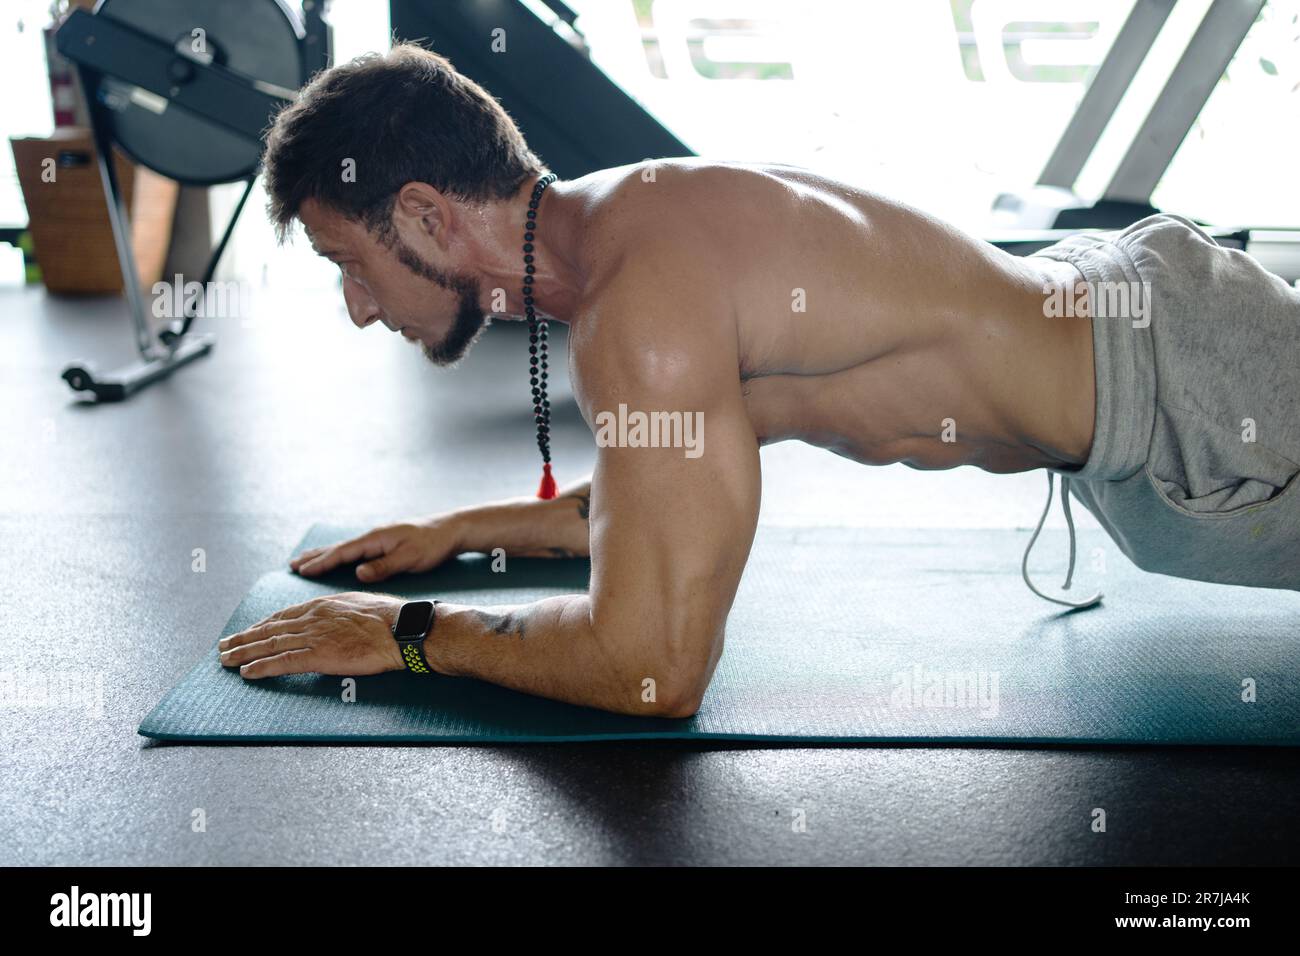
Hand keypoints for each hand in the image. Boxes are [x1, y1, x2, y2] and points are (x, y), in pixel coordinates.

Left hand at [218, 592, 405, 678]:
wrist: (400, 628)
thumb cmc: (389, 618)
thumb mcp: (358, 606)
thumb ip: (340, 613)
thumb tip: (336, 621)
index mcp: (322, 605)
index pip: (283, 616)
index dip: (262, 625)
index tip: (248, 631)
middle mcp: (312, 618)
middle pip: (270, 629)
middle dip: (244, 638)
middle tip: (224, 645)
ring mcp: (314, 636)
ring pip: (270, 644)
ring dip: (244, 653)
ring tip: (226, 660)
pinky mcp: (319, 655)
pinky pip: (284, 662)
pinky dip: (263, 667)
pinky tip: (248, 673)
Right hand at [290, 516, 463, 582]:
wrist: (452, 529)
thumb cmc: (433, 544)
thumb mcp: (410, 558)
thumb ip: (384, 566)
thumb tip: (357, 573)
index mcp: (376, 538)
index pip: (343, 552)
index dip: (321, 562)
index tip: (302, 570)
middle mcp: (374, 536)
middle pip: (338, 547)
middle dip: (315, 556)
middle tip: (292, 564)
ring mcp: (379, 538)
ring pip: (345, 547)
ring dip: (324, 554)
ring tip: (306, 560)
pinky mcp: (385, 542)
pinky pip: (355, 549)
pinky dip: (340, 554)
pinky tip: (338, 557)